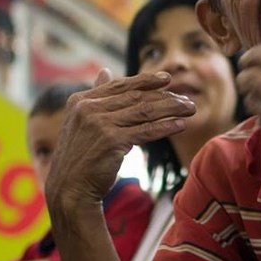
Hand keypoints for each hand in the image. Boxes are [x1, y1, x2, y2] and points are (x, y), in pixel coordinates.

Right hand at [45, 68, 194, 210]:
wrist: (69, 190)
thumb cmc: (80, 157)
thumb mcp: (82, 122)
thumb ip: (95, 96)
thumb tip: (105, 70)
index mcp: (81, 100)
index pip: (119, 86)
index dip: (145, 80)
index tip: (167, 78)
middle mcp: (88, 109)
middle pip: (135, 97)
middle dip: (165, 96)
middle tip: (186, 99)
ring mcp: (99, 124)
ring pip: (144, 111)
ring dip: (171, 108)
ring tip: (190, 109)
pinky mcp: (112, 141)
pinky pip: (146, 130)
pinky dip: (165, 126)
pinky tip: (180, 125)